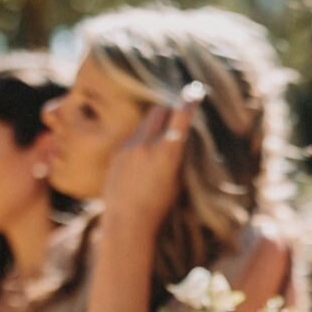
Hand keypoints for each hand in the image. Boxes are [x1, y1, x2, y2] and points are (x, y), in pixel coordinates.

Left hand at [100, 83, 202, 234]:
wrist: (127, 221)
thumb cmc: (160, 205)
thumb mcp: (179, 179)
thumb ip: (180, 154)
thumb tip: (184, 135)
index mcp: (167, 153)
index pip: (180, 117)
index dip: (188, 101)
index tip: (194, 90)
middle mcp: (145, 145)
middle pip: (158, 110)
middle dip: (168, 108)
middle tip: (176, 110)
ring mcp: (128, 147)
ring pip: (144, 123)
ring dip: (154, 124)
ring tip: (159, 139)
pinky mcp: (117, 153)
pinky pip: (132, 137)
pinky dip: (141, 140)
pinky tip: (143, 159)